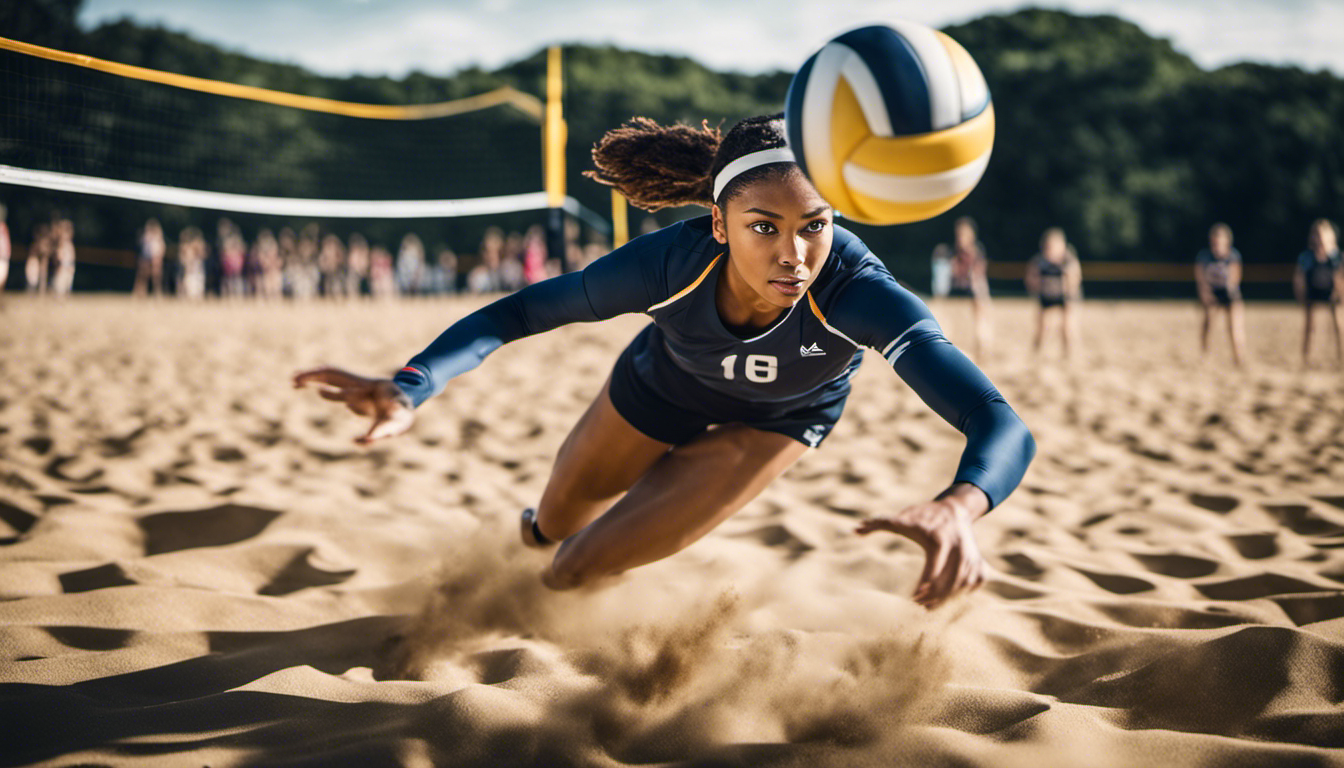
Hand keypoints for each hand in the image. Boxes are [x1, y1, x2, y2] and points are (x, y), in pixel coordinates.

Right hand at [293, 366, 414, 444]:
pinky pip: (332, 385)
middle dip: (314, 376)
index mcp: (367, 389)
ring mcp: (354, 387)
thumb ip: (379, 431)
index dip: (328, 387)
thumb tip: (361, 441)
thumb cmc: (402, 414)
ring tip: (293, 382)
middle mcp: (358, 386)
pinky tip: (305, 388)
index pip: (345, 385)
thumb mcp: (394, 424)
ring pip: (330, 378)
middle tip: (294, 381)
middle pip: (333, 375)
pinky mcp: (352, 392)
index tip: (313, 388)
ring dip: (312, 378)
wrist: (407, 402)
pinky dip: (318, 385)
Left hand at [856, 484, 989, 608]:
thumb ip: (877, 524)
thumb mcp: (901, 518)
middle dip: (935, 598)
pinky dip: (964, 593)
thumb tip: (854, 529)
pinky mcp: (980, 562)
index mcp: (938, 539)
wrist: (955, 509)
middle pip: (949, 582)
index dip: (924, 587)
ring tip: (931, 607)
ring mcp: (972, 556)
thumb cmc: (923, 516)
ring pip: (963, 585)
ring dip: (948, 599)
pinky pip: (975, 584)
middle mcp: (959, 548)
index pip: (933, 569)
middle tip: (920, 607)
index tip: (913, 598)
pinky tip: (950, 597)